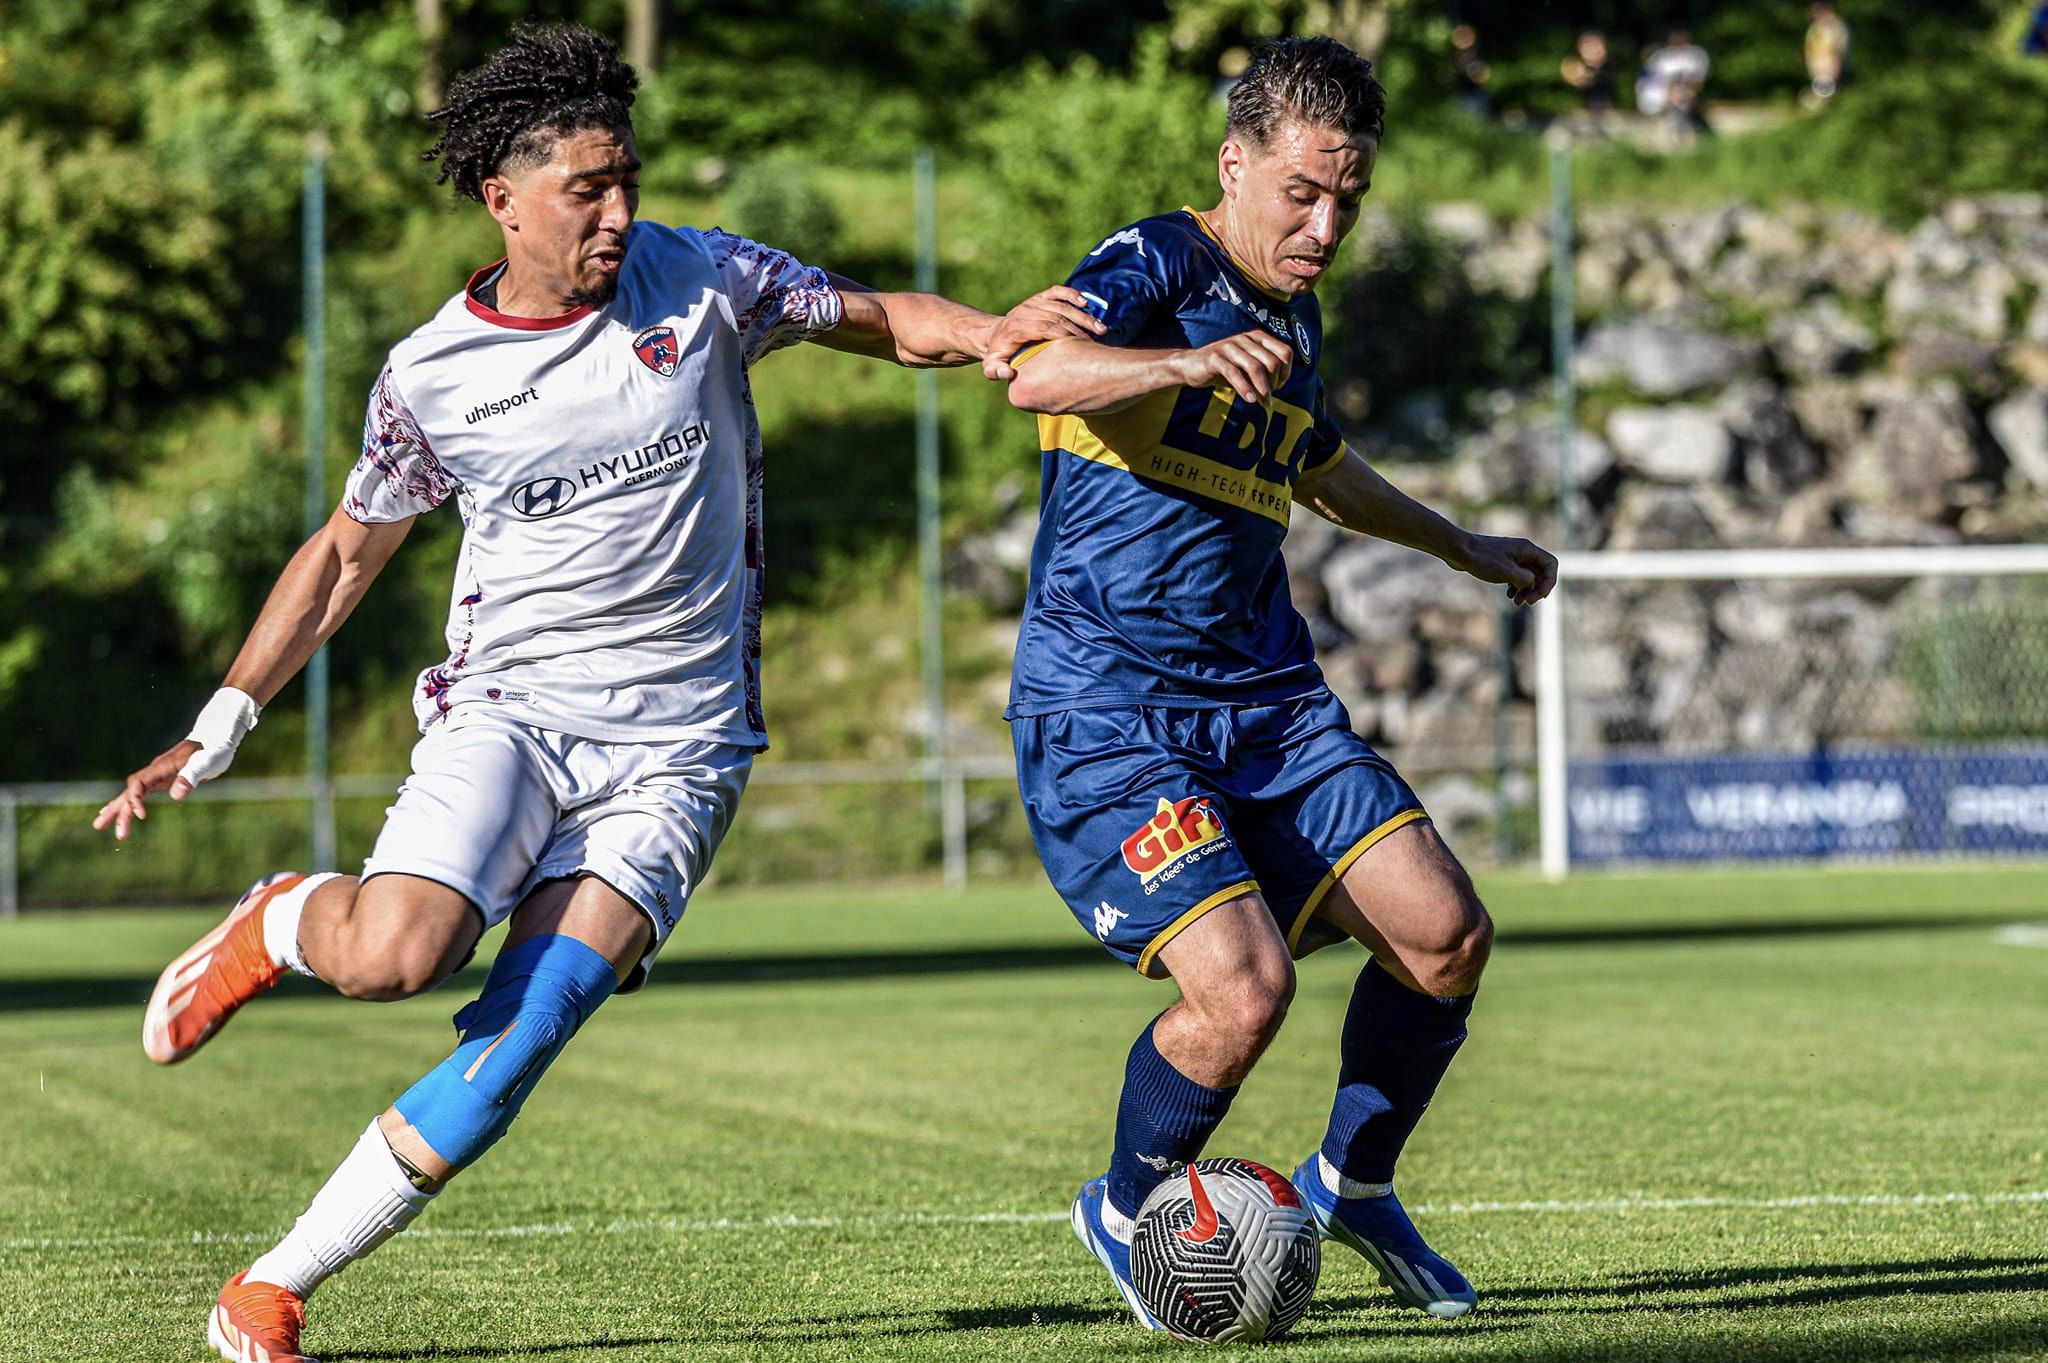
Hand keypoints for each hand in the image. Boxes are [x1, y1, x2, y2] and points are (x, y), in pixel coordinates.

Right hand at [92, 740, 203, 841]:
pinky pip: (140, 794)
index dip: (135, 799)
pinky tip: (118, 813)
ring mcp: (157, 776)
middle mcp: (155, 771)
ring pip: (131, 794)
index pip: (138, 783)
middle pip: (129, 791)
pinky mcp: (162, 780)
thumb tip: (176, 795)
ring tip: (99, 826)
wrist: (216, 739)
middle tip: (105, 829)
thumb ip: (192, 775)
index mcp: (162, 766)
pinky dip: (128, 804)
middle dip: (118, 811)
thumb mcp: (208, 762)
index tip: (142, 816)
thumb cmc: (214, 749)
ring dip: (118, 811)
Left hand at [981, 287, 1106, 379]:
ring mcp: (1033, 303)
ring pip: (1061, 306)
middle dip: (1079, 327)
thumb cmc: (998, 354)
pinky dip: (1072, 294)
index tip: (1082, 346)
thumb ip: (996, 371)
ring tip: (1101, 329)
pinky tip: (1085, 303)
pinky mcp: (1040, 297)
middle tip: (1098, 339)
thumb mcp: (992, 366)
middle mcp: (1025, 311)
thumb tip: (1009, 373)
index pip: (1044, 328)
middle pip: (1057, 317)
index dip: (1064, 335)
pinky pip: (1057, 291)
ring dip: (1083, 316)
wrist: (995, 334)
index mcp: (1016, 327)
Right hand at [1174, 330, 1293, 404]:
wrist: (1192, 365)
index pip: (1285, 353)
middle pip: (1272, 362)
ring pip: (1255, 367)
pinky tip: (1250, 399)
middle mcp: (1246, 338)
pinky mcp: (1215, 358)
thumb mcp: (1247, 367)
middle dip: (1274, 385)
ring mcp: (1230, 346)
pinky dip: (1244, 388)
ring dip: (1262, 389)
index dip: (1286, 373)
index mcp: (1258, 337)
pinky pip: (1234, 373)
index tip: (1278, 388)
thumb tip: (1280, 384)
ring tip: (1263, 404)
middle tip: (1268, 400)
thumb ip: (1264, 370)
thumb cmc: (1224, 368)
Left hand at [1458, 533, 1557, 606]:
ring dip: (1527, 590)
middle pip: (1540, 572)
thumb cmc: (1482, 559)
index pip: (1551, 564)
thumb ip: (1526, 580)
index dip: (1549, 582)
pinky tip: (1509, 596)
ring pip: (1528, 576)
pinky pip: (1516, 576)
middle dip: (1537, 589)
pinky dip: (1516, 587)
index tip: (1538, 595)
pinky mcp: (1502, 563)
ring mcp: (1512, 557)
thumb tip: (1532, 584)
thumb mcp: (1508, 572)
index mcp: (1527, 549)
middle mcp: (1522, 551)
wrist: (1459, 551)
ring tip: (1517, 603)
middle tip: (1528, 602)